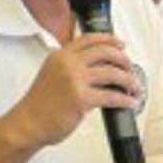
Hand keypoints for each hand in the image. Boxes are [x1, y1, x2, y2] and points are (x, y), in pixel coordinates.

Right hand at [7, 33, 138, 148]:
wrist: (27, 123)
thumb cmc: (39, 104)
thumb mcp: (50, 73)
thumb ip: (68, 65)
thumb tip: (95, 67)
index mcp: (60, 55)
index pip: (89, 39)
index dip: (109, 40)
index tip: (121, 44)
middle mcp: (67, 63)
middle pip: (105, 53)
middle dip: (123, 59)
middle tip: (130, 67)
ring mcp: (74, 80)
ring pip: (112, 73)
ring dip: (128, 80)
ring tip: (134, 86)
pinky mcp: (81, 99)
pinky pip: (111, 97)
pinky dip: (125, 100)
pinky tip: (129, 102)